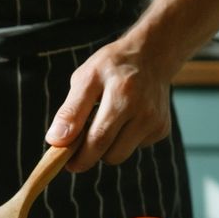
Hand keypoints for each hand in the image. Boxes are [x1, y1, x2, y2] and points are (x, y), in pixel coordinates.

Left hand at [45, 40, 172, 172]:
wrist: (152, 55)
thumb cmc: (111, 66)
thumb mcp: (85, 78)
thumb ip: (70, 111)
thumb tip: (55, 140)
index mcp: (123, 94)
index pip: (98, 138)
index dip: (79, 157)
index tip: (64, 162)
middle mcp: (144, 110)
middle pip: (110, 153)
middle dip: (88, 156)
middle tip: (76, 146)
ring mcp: (156, 122)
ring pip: (120, 155)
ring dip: (106, 148)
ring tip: (102, 123)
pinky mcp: (162, 129)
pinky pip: (133, 148)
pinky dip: (122, 140)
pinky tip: (123, 119)